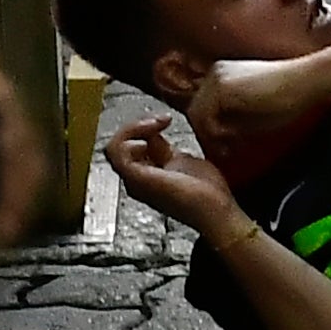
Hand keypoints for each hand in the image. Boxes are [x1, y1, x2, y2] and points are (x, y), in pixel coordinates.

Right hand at [105, 116, 244, 238]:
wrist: (216, 209)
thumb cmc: (207, 192)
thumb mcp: (183, 160)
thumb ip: (165, 150)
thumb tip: (154, 136)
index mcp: (146, 175)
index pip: (131, 144)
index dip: (145, 127)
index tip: (166, 120)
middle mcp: (135, 180)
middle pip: (120, 144)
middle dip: (138, 126)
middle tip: (162, 120)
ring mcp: (133, 181)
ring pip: (114, 146)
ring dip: (133, 128)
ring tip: (155, 123)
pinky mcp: (136, 179)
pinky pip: (116, 151)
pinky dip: (128, 136)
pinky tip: (149, 135)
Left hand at [186, 57, 314, 143]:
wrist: (306, 81)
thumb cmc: (290, 96)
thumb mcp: (256, 113)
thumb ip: (235, 122)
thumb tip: (220, 138)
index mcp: (224, 76)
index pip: (204, 106)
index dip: (211, 129)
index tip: (225, 146)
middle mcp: (215, 74)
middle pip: (196, 109)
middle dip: (207, 134)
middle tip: (222, 152)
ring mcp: (215, 78)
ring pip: (197, 113)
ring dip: (209, 135)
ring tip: (226, 150)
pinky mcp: (221, 87)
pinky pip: (205, 115)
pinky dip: (214, 132)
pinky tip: (232, 140)